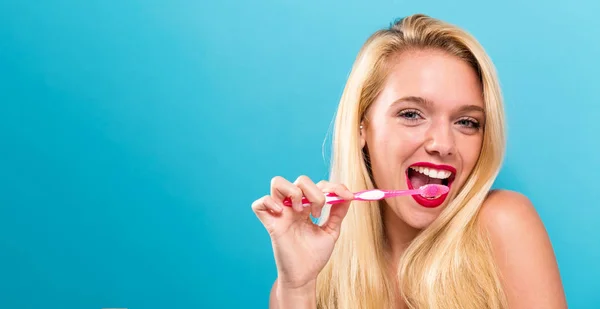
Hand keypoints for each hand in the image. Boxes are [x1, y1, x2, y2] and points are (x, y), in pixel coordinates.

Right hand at [252, 175, 353, 289]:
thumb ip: (338, 213)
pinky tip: (282, 214)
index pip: (318, 184)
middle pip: (300, 180)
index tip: (348, 197)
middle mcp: (293, 206)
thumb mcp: (331, 232)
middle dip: (315, 192)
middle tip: (319, 213)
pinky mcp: (271, 224)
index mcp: (308, 206)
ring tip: (301, 210)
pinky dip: (269, 202)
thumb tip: (348, 196)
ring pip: (277, 182)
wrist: (305, 276)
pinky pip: (259, 204)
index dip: (334, 186)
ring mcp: (280, 213)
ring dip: (293, 191)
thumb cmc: (314, 256)